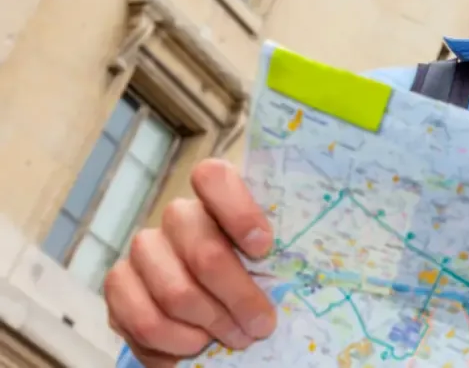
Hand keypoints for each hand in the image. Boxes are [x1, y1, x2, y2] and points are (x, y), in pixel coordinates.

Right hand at [105, 159, 276, 366]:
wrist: (209, 297)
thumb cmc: (255, 269)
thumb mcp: (274, 254)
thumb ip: (280, 255)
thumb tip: (294, 280)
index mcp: (217, 196)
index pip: (214, 177)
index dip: (239, 212)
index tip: (264, 248)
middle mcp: (178, 217)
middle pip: (205, 254)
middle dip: (239, 297)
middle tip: (261, 326)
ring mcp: (144, 250)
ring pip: (174, 294)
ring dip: (209, 326)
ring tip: (233, 339)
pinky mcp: (119, 286)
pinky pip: (142, 322)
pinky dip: (173, 344)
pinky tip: (195, 348)